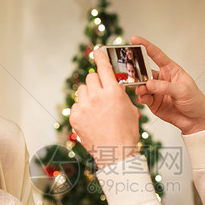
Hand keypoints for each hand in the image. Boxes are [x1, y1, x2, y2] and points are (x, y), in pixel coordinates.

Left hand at [69, 49, 141, 168]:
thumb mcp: (129, 108)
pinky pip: (77, 105)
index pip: (104, 67)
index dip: (100, 57)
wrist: (115, 153)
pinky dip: (83, 109)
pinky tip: (91, 119)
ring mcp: (84, 107)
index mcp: (113, 92)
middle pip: (91, 77)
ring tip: (96, 108)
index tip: (97, 51)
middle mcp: (97, 96)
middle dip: (96, 81)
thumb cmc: (126, 132)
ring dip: (88, 94)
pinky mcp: (75, 117)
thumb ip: (118, 93)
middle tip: (101, 91)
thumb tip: (111, 85)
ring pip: (82, 90)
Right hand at [131, 36, 204, 134]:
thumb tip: (149, 84)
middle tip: (132, 73)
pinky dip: (142, 97)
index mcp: (171, 70)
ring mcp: (156, 91)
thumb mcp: (183, 91)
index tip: (135, 40)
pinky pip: (143, 97)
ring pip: (142, 85)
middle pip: (145, 71)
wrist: (196, 121)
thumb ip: (165, 86)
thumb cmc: (195, 101)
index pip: (156, 55)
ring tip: (142, 90)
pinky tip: (144, 99)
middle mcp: (162, 79)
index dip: (146, 46)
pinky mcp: (153, 103)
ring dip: (140, 87)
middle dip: (137, 71)